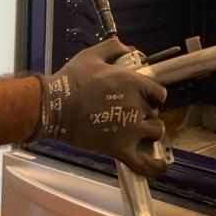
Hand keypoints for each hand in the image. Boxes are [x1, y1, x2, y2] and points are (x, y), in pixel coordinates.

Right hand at [36, 38, 167, 175]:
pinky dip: (155, 166)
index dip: (152, 96)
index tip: (142, 98)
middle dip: (145, 112)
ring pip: (156, 132)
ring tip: (137, 132)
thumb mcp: (92, 55)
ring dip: (150, 132)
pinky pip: (145, 162)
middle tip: (128, 113)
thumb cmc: (72, 80)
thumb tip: (128, 48)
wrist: (54, 106)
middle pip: (155, 112)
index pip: (158, 92)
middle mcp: (138, 106)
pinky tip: (161, 167)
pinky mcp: (121, 149)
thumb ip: (114, 48)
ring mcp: (131, 129)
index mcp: (134, 83)